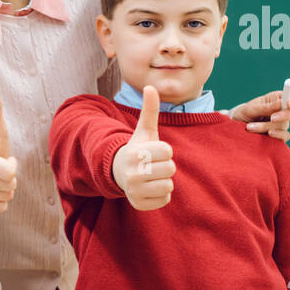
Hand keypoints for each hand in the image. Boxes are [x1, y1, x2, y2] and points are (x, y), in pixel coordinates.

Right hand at [112, 85, 175, 210]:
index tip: (153, 152)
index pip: (168, 151)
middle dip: (165, 166)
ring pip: (168, 186)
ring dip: (163, 181)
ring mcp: (135, 190)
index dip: (164, 151)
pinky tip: (149, 188)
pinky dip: (160, 195)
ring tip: (151, 177)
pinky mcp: (138, 204)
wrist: (119, 172)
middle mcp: (133, 173)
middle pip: (170, 169)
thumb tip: (150, 86)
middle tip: (152, 165)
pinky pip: (164, 200)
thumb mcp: (144, 131)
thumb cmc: (138, 149)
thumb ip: (150, 110)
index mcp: (135, 153)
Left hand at [230, 88, 289, 140]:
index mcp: (279, 99)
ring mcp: (282, 124)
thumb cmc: (245, 113)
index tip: (288, 104)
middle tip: (272, 118)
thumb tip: (281, 103)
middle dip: (285, 115)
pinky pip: (285, 136)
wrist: (236, 127)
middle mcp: (283, 111)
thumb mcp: (252, 108)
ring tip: (249, 127)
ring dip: (266, 126)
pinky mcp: (279, 135)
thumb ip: (266, 106)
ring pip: (284, 125)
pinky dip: (276, 135)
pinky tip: (267, 134)